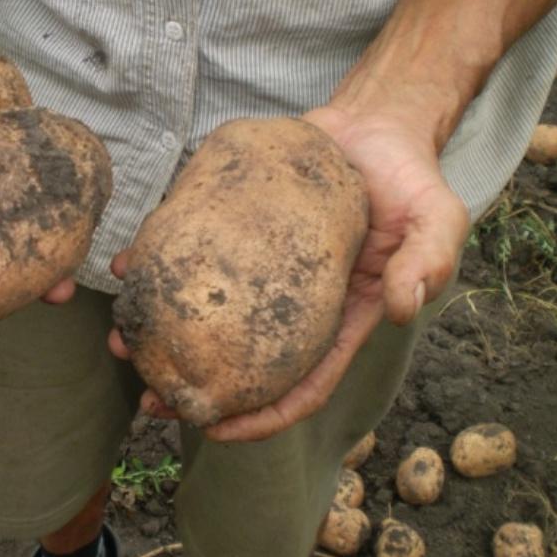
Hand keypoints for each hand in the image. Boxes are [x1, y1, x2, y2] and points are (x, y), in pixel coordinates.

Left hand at [108, 105, 468, 441]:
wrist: (375, 125)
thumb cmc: (410, 178)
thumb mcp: (436, 219)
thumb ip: (427, 261)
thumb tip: (403, 307)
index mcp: (342, 317)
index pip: (304, 384)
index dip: (264, 416)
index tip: (217, 431)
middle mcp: (295, 303)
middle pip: (243, 360)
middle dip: (197, 387)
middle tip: (150, 394)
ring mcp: (262, 267)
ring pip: (208, 313)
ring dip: (164, 332)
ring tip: (121, 341)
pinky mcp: (239, 227)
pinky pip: (196, 251)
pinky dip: (159, 262)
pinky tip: (125, 265)